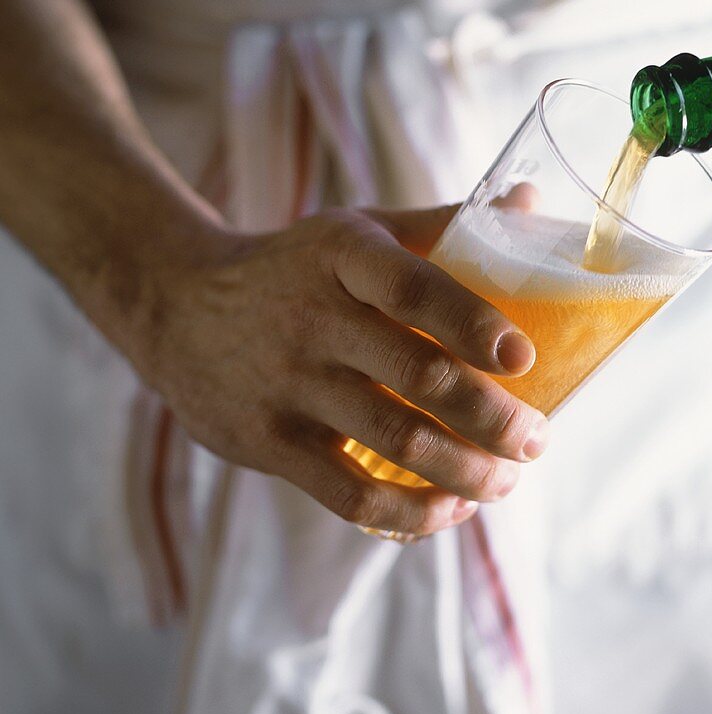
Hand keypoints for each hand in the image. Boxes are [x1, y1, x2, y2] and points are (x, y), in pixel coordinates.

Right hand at [136, 206, 549, 536]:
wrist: (174, 306)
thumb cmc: (293, 270)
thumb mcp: (354, 231)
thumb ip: (439, 225)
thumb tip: (529, 200)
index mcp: (343, 257)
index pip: (414, 288)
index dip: (474, 324)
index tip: (525, 358)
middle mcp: (313, 318)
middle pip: (419, 377)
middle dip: (493, 419)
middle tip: (536, 440)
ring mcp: (287, 384)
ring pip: (396, 442)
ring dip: (467, 471)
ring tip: (505, 480)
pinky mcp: (267, 441)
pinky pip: (349, 496)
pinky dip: (411, 514)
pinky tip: (448, 510)